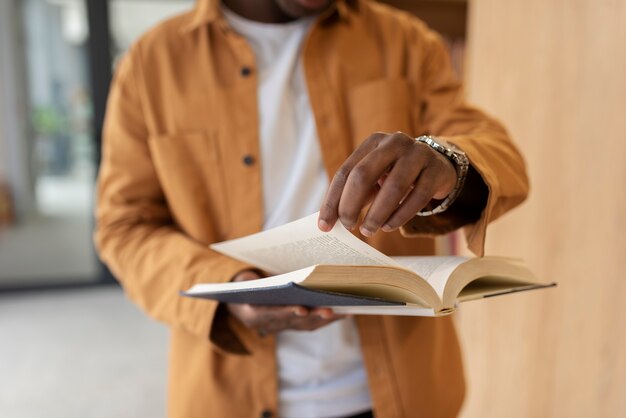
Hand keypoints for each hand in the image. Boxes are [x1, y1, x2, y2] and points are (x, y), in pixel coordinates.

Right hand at [226, 270, 344, 335]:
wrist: (238, 300)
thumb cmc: (243, 284)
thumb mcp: (243, 280)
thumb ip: (252, 280)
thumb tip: (272, 273)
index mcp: (252, 314)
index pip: (271, 314)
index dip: (286, 312)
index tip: (301, 308)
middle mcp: (267, 325)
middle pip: (293, 322)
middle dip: (312, 316)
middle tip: (328, 310)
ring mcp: (281, 327)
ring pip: (306, 325)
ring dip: (324, 318)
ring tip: (341, 310)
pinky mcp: (292, 325)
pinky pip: (311, 324)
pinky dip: (327, 319)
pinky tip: (343, 312)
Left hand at [318, 131, 456, 235]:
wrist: (439, 166)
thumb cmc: (396, 175)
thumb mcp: (375, 177)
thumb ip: (354, 193)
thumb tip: (330, 221)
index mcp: (372, 142)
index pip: (346, 172)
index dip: (333, 200)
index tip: (325, 225)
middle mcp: (394, 142)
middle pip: (364, 175)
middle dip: (351, 206)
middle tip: (349, 227)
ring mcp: (418, 154)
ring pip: (392, 188)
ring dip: (377, 214)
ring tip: (369, 230)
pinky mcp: (436, 170)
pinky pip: (417, 197)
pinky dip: (400, 216)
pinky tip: (388, 226)